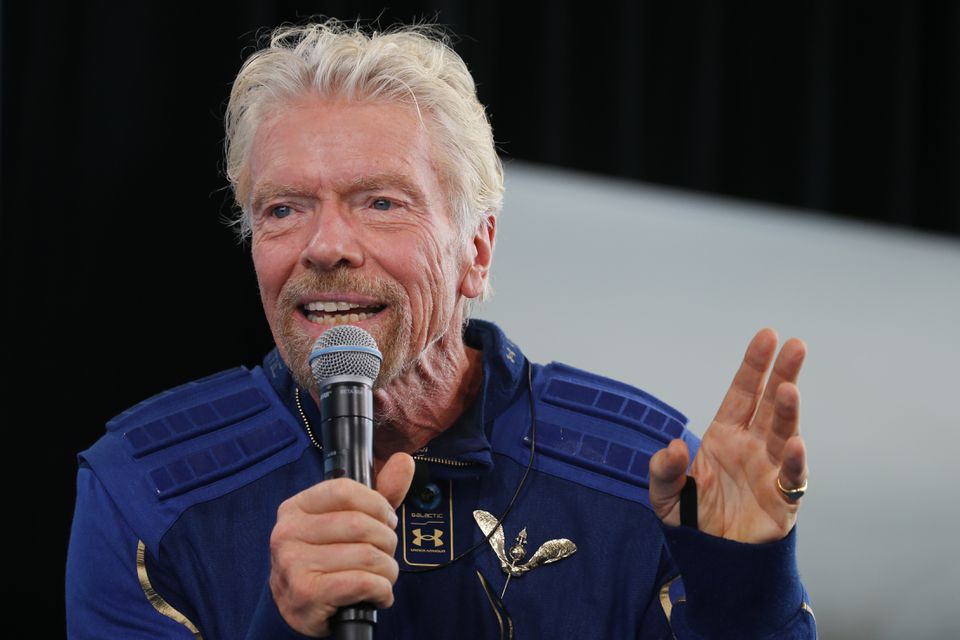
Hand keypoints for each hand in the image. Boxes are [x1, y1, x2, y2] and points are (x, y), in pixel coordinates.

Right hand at [269, 452, 414, 636]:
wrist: (302, 608)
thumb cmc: (328, 560)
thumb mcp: (350, 521)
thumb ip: (380, 493)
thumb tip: (404, 461)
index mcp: (295, 508)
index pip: (345, 491)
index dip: (377, 504)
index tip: (386, 520)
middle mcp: (287, 533)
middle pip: (360, 524)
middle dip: (387, 542)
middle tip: (385, 554)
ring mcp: (293, 564)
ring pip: (367, 556)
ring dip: (387, 570)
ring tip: (382, 577)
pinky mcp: (306, 594)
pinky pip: (363, 583)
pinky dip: (382, 591)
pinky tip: (377, 595)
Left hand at [649, 329, 807, 543]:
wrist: (713, 560)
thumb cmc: (693, 520)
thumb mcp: (663, 495)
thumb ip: (663, 470)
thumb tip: (675, 446)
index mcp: (725, 436)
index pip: (742, 394)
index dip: (754, 366)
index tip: (767, 336)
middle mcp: (752, 447)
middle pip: (770, 405)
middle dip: (783, 374)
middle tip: (796, 346)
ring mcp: (770, 471)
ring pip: (785, 435)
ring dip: (787, 413)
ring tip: (789, 389)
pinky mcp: (783, 501)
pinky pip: (792, 479)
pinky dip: (796, 463)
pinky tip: (796, 445)